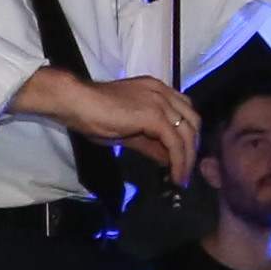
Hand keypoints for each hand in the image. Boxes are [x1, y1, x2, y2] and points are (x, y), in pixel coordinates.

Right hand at [19, 65, 203, 181]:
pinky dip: (179, 161)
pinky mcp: (155, 116)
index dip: (187, 134)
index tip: (184, 157)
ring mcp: (160, 102)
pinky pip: (175, 142)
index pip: (184, 111)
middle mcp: (163, 92)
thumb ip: (150, 142)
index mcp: (157, 90)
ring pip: (187, 133)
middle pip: (192, 121)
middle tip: (186, 170)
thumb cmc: (95, 114)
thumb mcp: (129, 131)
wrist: (78, 103)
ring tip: (182, 179)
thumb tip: (168, 159)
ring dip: (188, 159)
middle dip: (192, 147)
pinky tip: (175, 175)